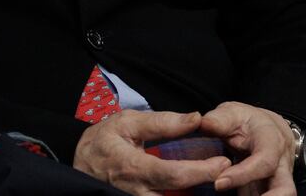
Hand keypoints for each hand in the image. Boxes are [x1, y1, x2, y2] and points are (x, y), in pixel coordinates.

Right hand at [73, 109, 231, 194]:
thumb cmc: (103, 140)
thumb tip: (195, 118)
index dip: (201, 171)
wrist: (80, 164)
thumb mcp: (128, 122)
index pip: (174, 175)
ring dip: (195, 194)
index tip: (223, 162)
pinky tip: (194, 187)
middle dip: (206, 187)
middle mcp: (138, 193)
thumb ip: (162, 122)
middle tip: (225, 172)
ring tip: (213, 179)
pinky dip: (182, 195)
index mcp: (134, 168)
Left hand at [198, 101, 295, 194]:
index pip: (264, 163)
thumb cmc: (248, 121)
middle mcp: (281, 165)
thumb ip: (218, 120)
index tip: (218, 183)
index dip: (243, 175)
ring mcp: (278, 181)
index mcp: (272, 143)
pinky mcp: (269, 192)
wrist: (267, 128)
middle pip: (286, 190)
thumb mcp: (233, 113)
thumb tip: (202, 122)